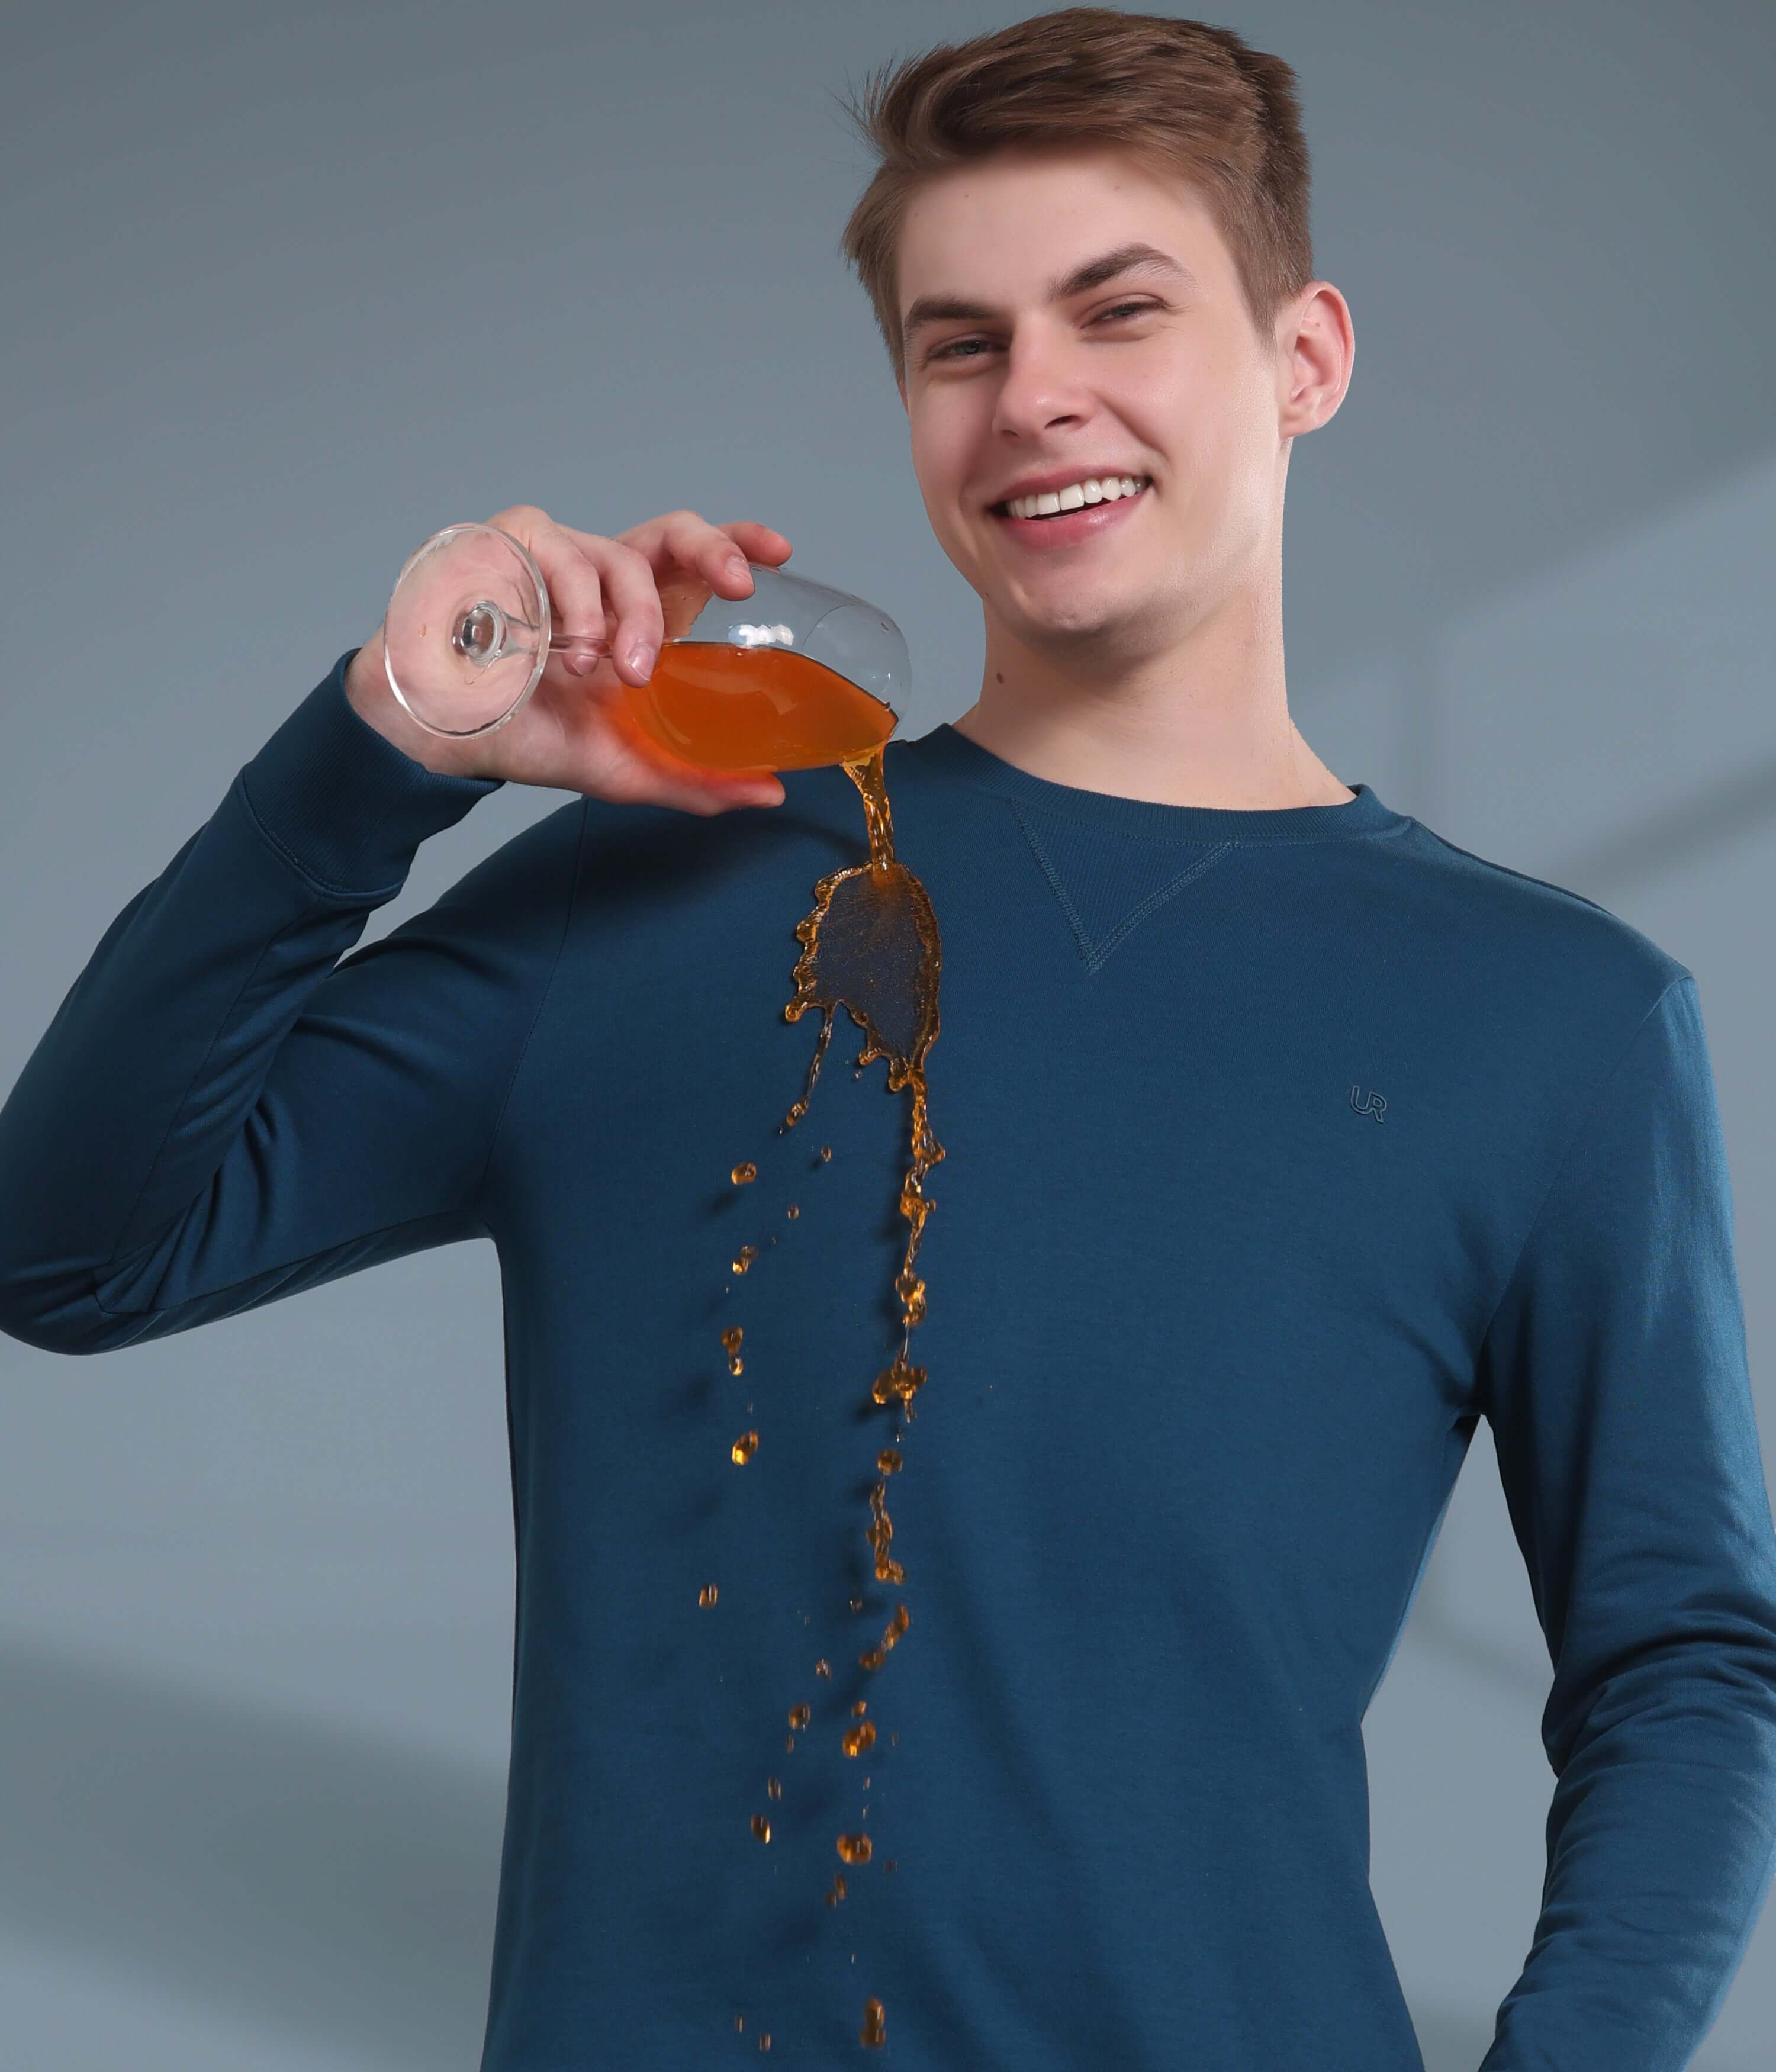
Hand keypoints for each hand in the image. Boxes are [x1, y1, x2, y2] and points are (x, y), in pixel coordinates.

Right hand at [346, 505, 793, 813]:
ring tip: (606, 669)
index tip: (779, 554)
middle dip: (714, 551)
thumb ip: (697, 778)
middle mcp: (603, 576)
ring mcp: (556, 556)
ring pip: (617, 556)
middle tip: (738, 588)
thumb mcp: (625, 766)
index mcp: (636, 614)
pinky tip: (556, 648)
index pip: (693, 563)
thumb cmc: (532, 736)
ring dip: (628, 616)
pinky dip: (567, 603)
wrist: (447, 738)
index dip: (738, 543)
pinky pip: (554, 551)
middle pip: (671, 533)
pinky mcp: (508, 544)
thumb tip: (772, 792)